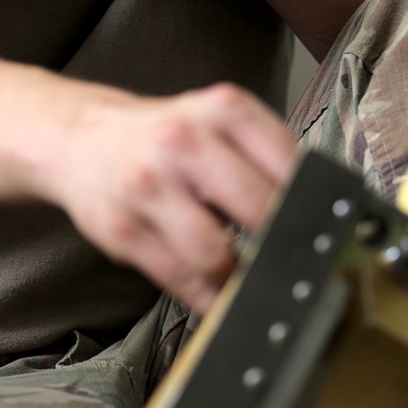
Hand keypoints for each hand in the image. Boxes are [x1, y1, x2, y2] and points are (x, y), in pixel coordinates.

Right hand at [43, 81, 297, 312]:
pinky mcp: (122, 230)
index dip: (314, 204)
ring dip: (241, 278)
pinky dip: (208, 298)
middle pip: (258, 209)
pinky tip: (220, 295)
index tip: (326, 228)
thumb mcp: (217, 122)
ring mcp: (148, 186)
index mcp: (220, 109)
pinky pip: (179, 279)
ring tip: (249, 277)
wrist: (81, 138)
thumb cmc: (163, 136)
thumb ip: (266, 157)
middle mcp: (183, 141)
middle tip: (293, 258)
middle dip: (282, 243)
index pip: (290, 163)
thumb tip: (321, 213)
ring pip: (215, 253)